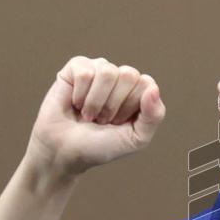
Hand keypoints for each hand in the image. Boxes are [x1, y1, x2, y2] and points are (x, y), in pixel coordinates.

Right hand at [24, 55, 166, 177]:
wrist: (65, 152)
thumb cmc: (101, 146)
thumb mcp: (136, 138)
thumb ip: (154, 116)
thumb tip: (153, 88)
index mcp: (139, 92)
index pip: (146, 84)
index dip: (131, 106)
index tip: (119, 123)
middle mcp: (121, 77)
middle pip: (129, 74)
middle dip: (113, 104)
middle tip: (103, 119)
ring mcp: (99, 70)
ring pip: (107, 72)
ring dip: (96, 102)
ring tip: (89, 114)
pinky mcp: (76, 68)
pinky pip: (85, 72)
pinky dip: (79, 94)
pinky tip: (75, 103)